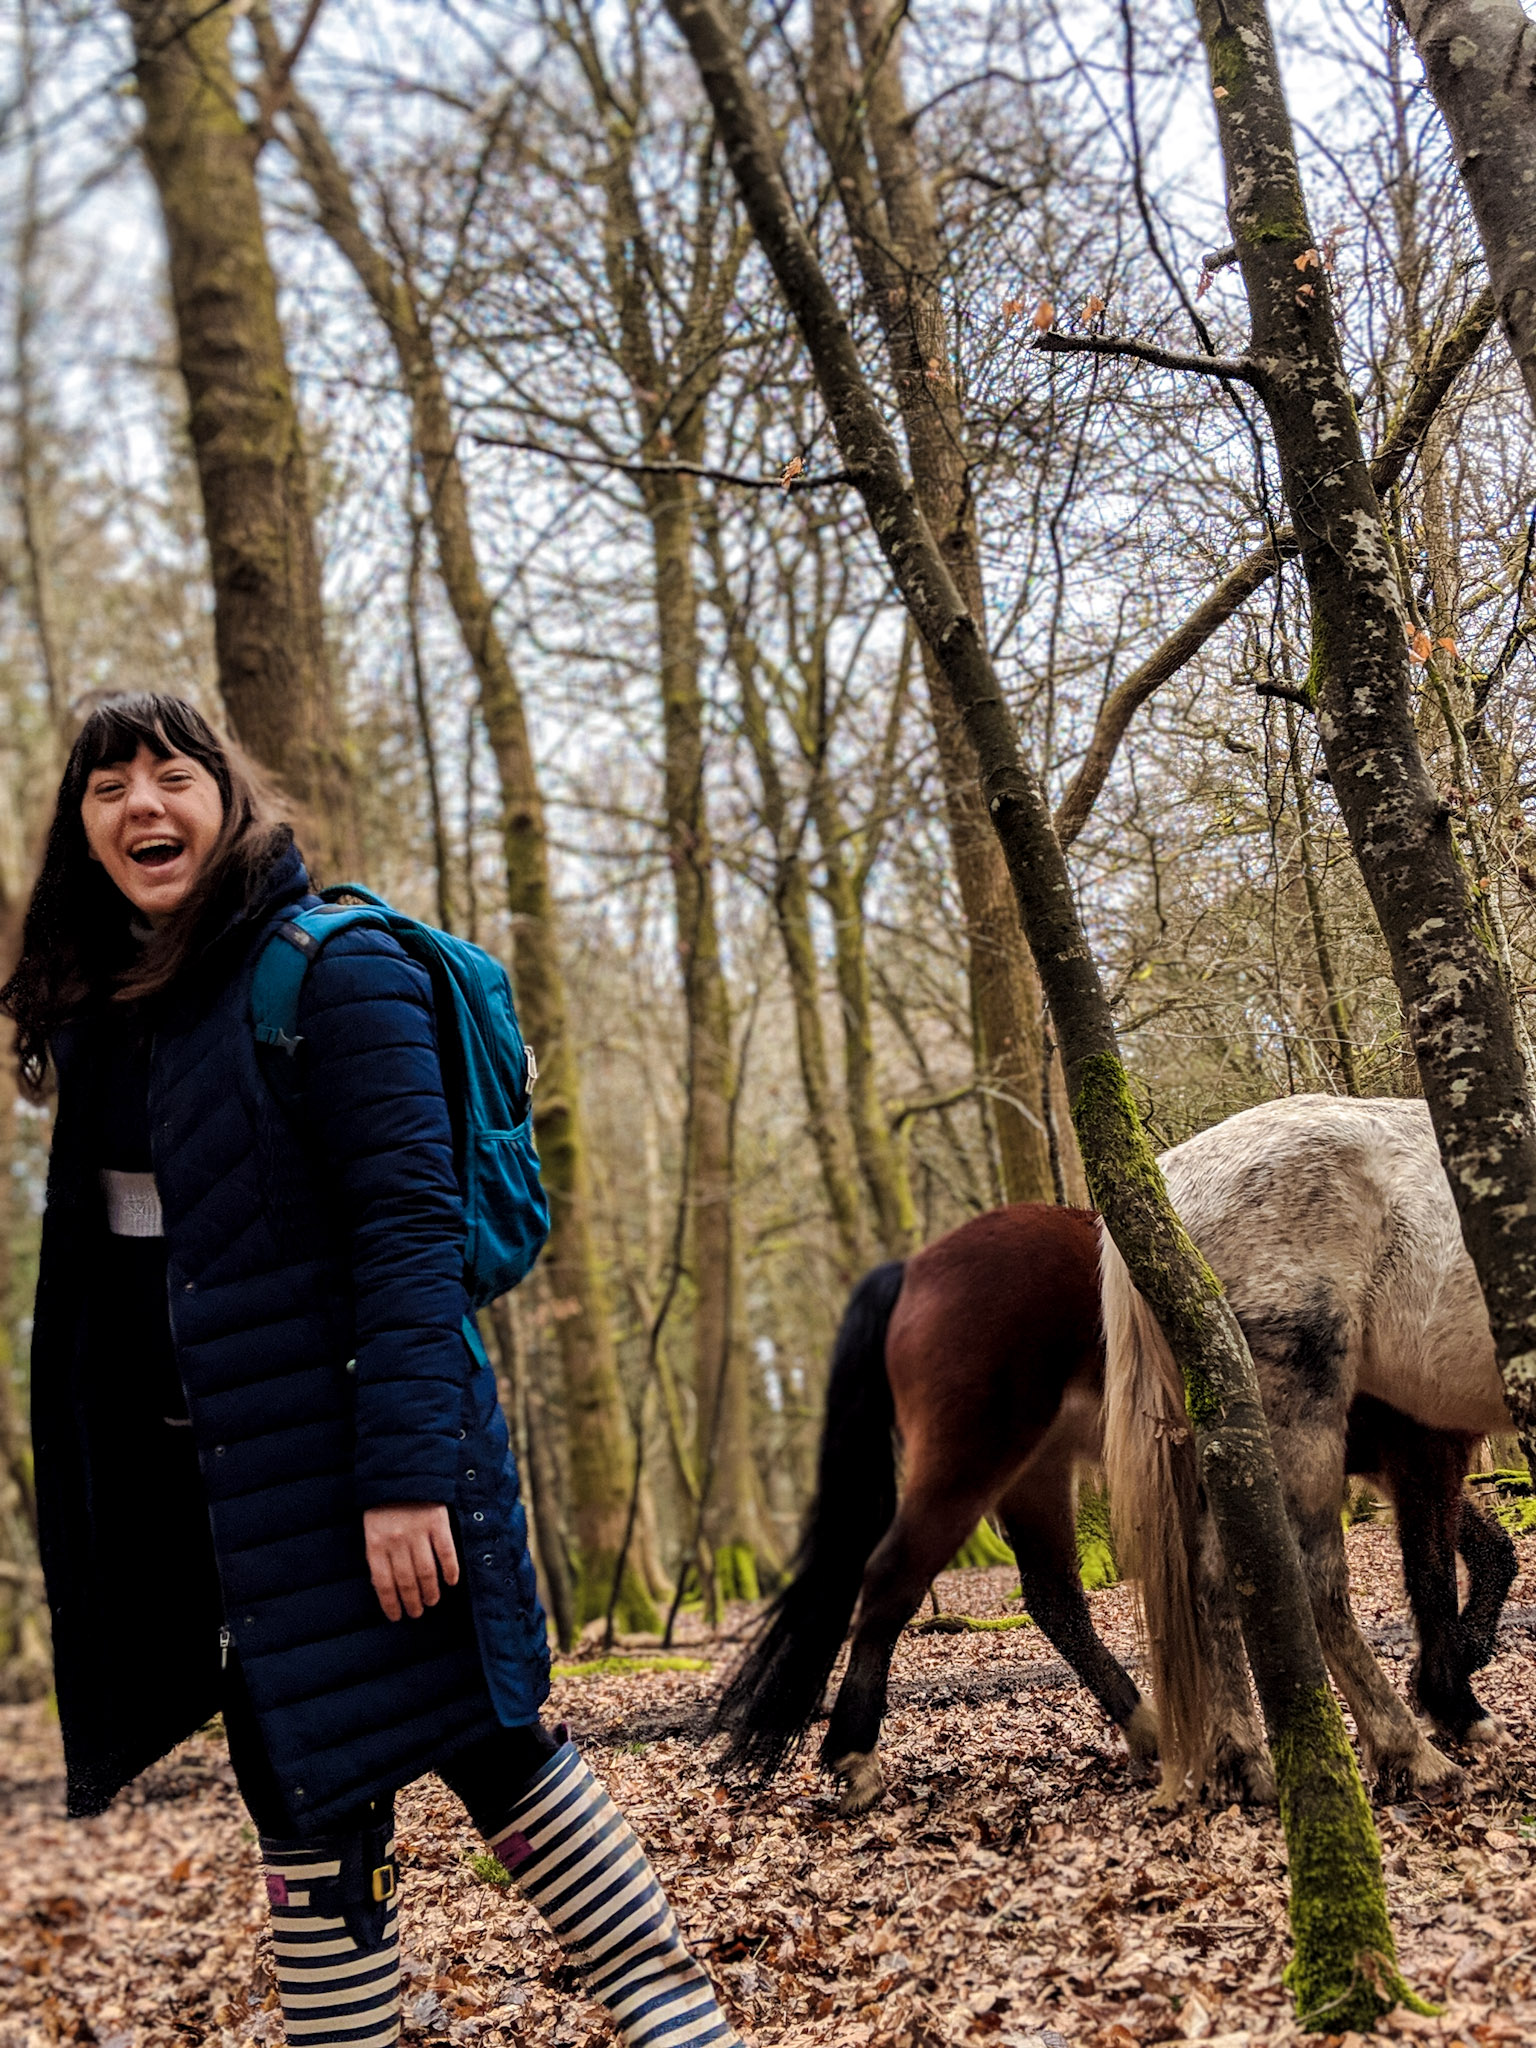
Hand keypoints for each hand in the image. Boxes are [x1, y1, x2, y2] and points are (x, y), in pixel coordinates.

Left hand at [364, 1503, 459, 1620]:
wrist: (402, 1467)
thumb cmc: (383, 1502)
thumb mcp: (371, 1527)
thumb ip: (378, 1553)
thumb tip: (386, 1586)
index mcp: (375, 1543)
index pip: (383, 1583)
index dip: (391, 1604)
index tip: (397, 1617)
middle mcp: (396, 1541)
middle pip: (406, 1581)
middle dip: (412, 1602)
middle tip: (417, 1613)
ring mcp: (418, 1532)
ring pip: (426, 1572)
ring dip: (430, 1591)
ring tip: (432, 1601)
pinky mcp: (438, 1522)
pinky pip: (446, 1552)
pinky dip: (450, 1570)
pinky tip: (451, 1581)